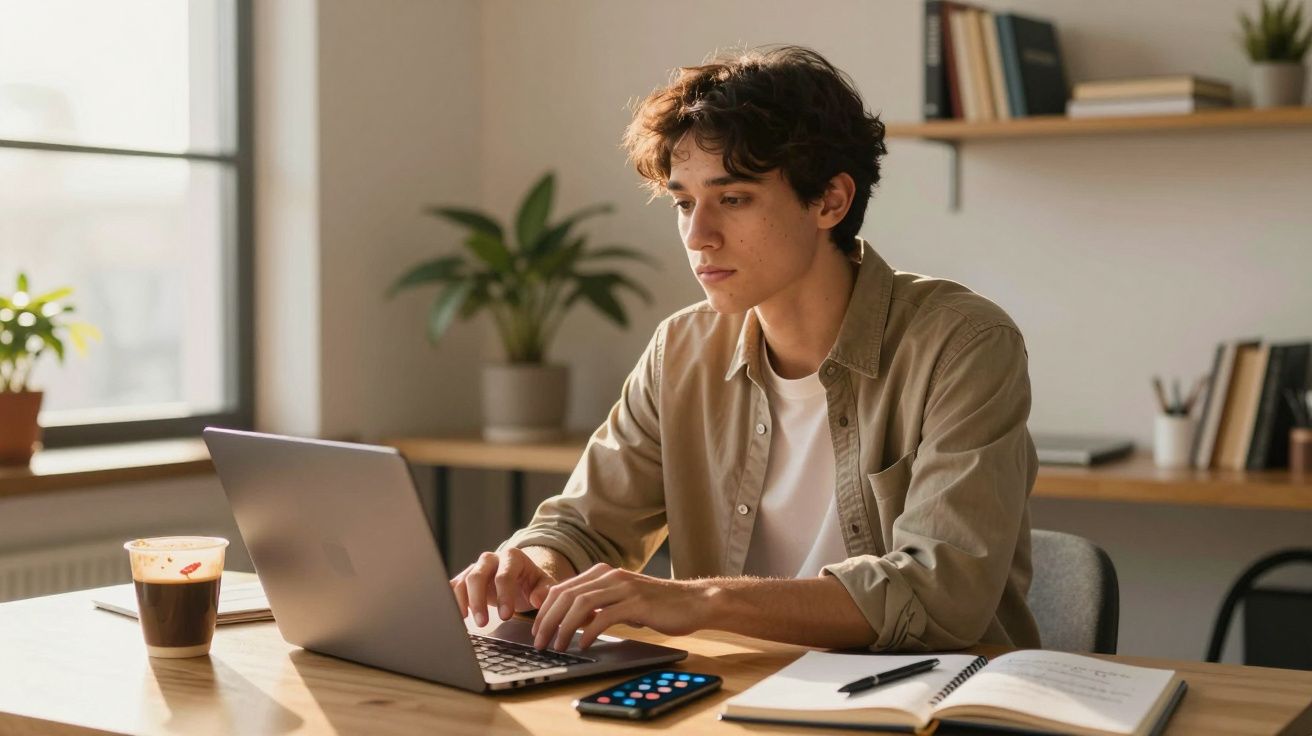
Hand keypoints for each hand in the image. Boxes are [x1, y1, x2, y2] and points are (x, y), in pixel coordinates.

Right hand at [450, 548, 561, 626]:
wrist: (518, 575)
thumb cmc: (530, 581)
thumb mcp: (543, 584)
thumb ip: (544, 590)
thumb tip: (538, 599)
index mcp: (512, 557)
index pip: (505, 575)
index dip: (504, 596)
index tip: (506, 617)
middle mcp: (490, 559)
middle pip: (477, 575)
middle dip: (478, 600)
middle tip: (483, 623)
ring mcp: (475, 568)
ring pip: (462, 581)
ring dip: (462, 602)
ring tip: (465, 622)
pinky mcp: (464, 579)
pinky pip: (452, 586)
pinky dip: (449, 599)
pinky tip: (452, 615)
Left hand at [530, 563, 712, 650]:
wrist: (694, 602)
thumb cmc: (658, 606)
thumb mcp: (623, 601)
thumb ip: (599, 606)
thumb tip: (573, 622)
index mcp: (603, 573)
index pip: (562, 588)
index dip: (545, 610)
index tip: (537, 631)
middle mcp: (610, 575)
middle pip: (566, 595)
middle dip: (548, 620)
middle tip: (540, 642)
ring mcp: (623, 587)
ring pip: (580, 604)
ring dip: (564, 628)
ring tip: (557, 646)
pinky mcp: (636, 602)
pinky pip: (604, 616)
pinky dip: (589, 632)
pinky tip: (584, 645)